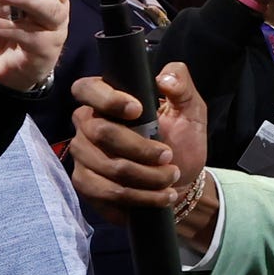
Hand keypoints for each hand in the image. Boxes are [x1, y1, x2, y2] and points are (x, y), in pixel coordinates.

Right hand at [69, 63, 211, 242]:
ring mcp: (83, 155)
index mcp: (108, 99)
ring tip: (171, 177)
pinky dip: (139, 196)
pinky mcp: (86, 183)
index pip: (86, 88)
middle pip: (100, 131)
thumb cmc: (182, 140)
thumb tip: (164, 79)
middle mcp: (88, 124)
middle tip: (168, 155)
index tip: (138, 111)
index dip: (108, 99)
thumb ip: (182, 86)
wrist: (182, 180)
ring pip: (108, 165)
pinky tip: (161, 196)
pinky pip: (106, 191)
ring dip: (146, 176)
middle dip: (140, 148)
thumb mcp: (191, 110)